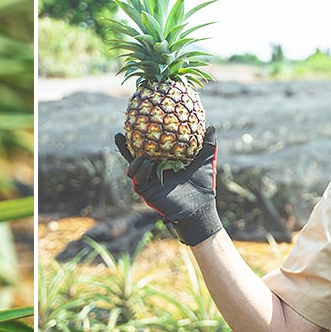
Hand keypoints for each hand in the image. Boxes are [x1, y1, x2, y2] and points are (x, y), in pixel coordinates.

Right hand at [114, 127, 222, 244]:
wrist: (200, 208)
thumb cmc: (203, 185)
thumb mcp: (205, 161)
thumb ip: (208, 144)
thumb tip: (211, 127)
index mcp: (164, 162)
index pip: (149, 147)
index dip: (141, 136)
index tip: (137, 123)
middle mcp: (153, 171)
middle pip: (135, 155)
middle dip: (125, 146)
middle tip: (119, 134)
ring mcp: (149, 181)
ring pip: (133, 168)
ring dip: (132, 160)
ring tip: (138, 155)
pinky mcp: (147, 192)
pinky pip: (139, 180)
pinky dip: (140, 171)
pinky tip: (146, 164)